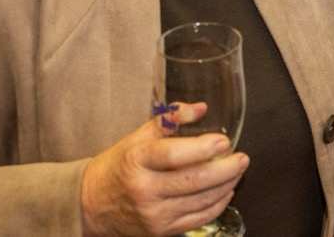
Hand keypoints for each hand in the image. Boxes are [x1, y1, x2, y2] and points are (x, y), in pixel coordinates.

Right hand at [80, 102, 249, 236]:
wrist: (91, 204)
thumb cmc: (118, 166)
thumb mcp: (137, 137)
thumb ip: (169, 120)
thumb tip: (200, 108)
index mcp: (137, 160)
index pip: (174, 155)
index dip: (203, 147)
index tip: (224, 141)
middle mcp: (145, 189)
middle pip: (194, 180)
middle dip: (226, 169)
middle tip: (242, 158)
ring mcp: (154, 213)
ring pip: (201, 201)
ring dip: (226, 185)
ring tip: (237, 171)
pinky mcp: (161, 230)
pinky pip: (198, 218)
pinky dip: (217, 204)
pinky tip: (225, 191)